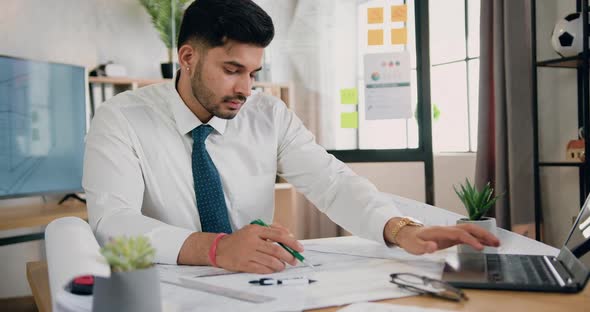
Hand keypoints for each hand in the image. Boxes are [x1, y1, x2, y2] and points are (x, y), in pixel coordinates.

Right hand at [214, 223, 302, 273]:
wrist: (219, 248)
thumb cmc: (240, 239)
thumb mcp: (254, 229)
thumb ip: (272, 229)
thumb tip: (290, 235)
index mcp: (256, 230)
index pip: (279, 235)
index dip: (292, 242)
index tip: (300, 248)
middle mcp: (252, 241)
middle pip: (276, 250)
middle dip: (288, 256)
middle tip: (294, 260)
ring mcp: (247, 253)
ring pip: (270, 261)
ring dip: (280, 265)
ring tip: (283, 266)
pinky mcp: (243, 264)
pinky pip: (261, 269)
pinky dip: (270, 270)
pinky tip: (273, 270)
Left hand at [386, 221, 500, 254]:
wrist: (406, 233)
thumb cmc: (411, 240)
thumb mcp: (414, 246)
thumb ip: (424, 247)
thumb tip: (433, 247)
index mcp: (440, 231)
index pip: (459, 234)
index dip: (471, 240)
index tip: (480, 248)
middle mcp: (447, 230)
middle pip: (469, 228)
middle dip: (483, 234)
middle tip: (496, 242)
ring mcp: (449, 232)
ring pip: (469, 231)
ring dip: (483, 236)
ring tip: (496, 243)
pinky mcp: (450, 237)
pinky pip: (466, 236)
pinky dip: (476, 239)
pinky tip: (484, 244)